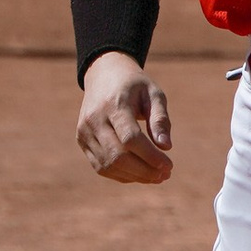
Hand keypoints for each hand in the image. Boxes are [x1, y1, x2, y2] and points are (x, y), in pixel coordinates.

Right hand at [77, 50, 172, 182]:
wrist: (103, 74)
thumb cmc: (134, 85)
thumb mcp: (153, 94)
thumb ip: (160, 119)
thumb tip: (166, 147)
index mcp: (113, 103)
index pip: (130, 138)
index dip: (150, 156)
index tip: (169, 165)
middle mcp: (94, 118)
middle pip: (118, 156)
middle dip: (145, 170)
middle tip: (166, 174)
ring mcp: (84, 131)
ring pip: (109, 165)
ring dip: (135, 176)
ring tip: (156, 176)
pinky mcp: (82, 140)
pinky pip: (101, 166)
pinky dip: (122, 175)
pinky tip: (140, 173)